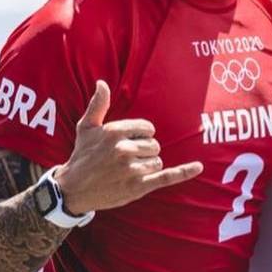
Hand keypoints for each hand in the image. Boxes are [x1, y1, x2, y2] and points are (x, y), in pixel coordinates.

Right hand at [54, 80, 202, 214]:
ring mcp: (132, 169)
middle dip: (144, 153)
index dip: (141, 137)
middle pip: (154, 146)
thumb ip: (98, 105)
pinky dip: (184, 172)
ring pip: (157, 162)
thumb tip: (103, 83)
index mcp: (114, 132)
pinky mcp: (138, 187)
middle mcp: (124, 149)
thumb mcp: (86, 127)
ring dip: (147, 167)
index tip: (129, 144)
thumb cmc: (82, 155)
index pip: (148, 129)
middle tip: (124, 162)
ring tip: (127, 172)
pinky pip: (167, 177)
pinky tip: (198, 166)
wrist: (73, 189)